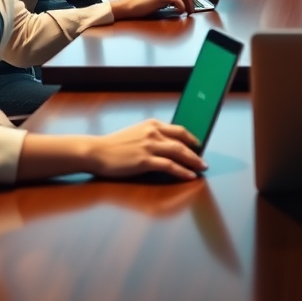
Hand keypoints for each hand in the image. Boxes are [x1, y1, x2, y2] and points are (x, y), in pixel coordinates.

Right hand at [88, 119, 206, 180]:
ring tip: (201, 168)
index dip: (191, 138)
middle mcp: (153, 132)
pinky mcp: (145, 160)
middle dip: (196, 151)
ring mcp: (149, 146)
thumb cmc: (114, 145)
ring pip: (179, 152)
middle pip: (182, 141)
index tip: (198, 146)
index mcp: (152, 124)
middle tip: (204, 160)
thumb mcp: (136, 133)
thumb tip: (166, 144)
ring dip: (193, 161)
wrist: (97, 152)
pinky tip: (189, 176)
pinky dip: (182, 171)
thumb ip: (151, 136)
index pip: (179, 130)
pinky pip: (169, 166)